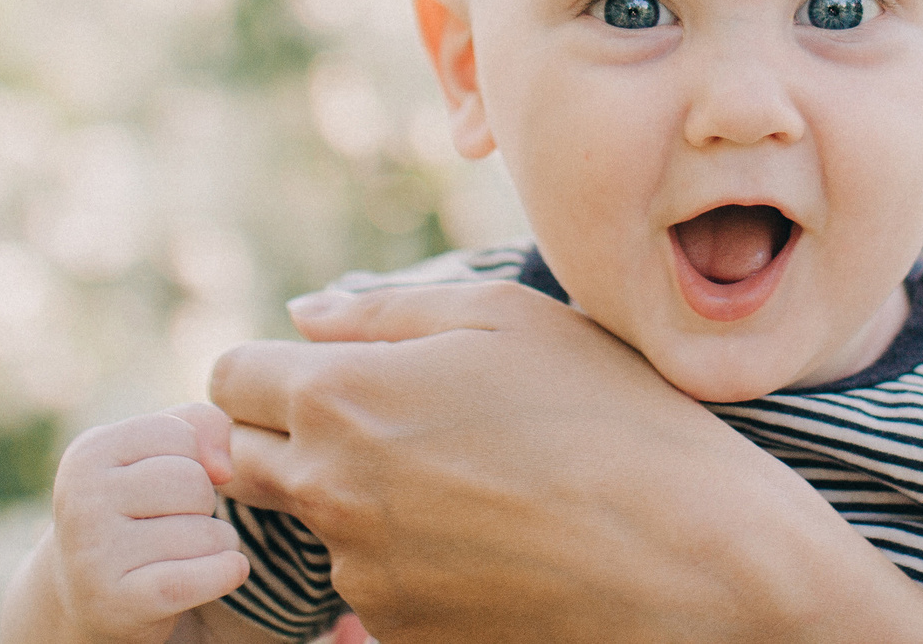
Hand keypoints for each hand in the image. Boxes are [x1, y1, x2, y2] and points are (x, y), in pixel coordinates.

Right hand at [17, 403, 249, 643]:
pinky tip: (226, 571)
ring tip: (185, 551)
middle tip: (178, 521)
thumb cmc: (135, 508)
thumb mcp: (157, 451)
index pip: (182, 434)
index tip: (171, 483)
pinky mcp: (116, 603)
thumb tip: (224, 468)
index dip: (195, 459)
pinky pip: (195, 580)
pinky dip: (224, 573)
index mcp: (88, 453)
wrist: (86, 591)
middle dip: (203, 502)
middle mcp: (82, 502)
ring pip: (204, 533)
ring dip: (216, 543)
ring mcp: (95, 555)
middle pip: (193, 483)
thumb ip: (201, 424)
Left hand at [210, 281, 922, 643]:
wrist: (694, 557)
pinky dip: (410, 564)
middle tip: (386, 424)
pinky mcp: (403, 638)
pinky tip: (492, 541)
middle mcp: (330, 494)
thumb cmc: (607, 413)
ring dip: (358, 500)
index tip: (327, 370)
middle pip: (246, 460)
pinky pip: (374, 591)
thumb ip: (382, 311)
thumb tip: (304, 317)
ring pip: (316, 526)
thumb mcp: (504, 318)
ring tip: (470, 483)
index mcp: (342, 399)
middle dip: (290, 435)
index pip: (229, 377)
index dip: (272, 367)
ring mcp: (364, 578)